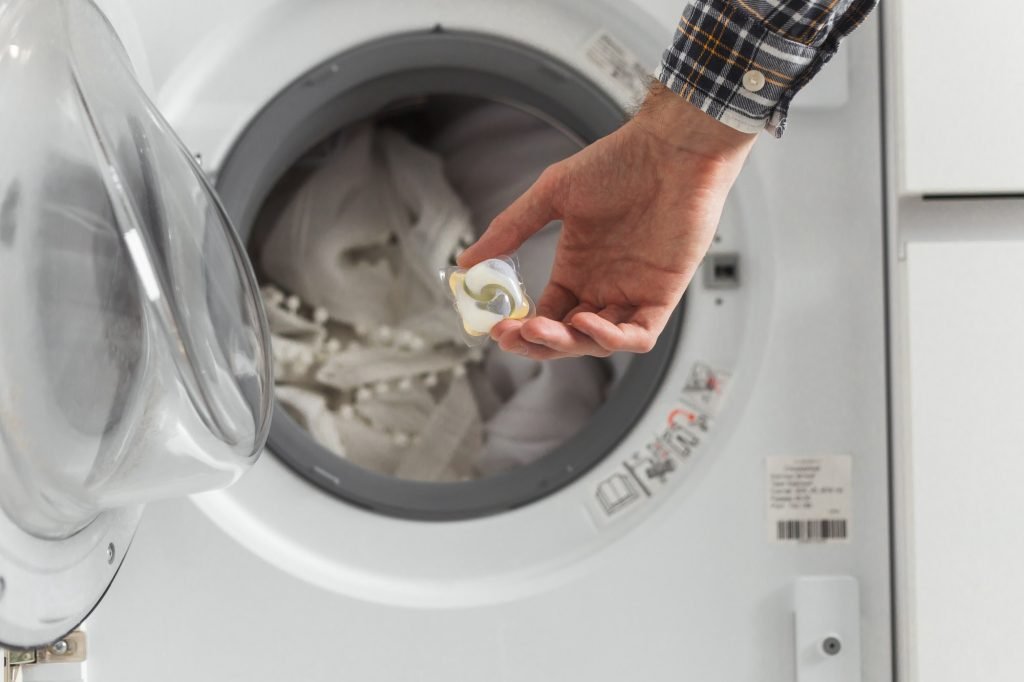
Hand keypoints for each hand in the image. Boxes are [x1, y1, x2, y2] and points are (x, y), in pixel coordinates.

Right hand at [458, 83, 756, 359]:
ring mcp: (632, 292)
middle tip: (512, 334)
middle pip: (566, 336)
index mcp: (576, 268)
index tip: (496, 327)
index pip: (545, 315)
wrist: (671, 147)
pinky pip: (639, 335)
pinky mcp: (663, 295)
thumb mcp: (551, 193)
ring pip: (598, 342)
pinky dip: (612, 338)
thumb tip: (466, 261)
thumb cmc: (620, 161)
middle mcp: (602, 285)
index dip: (521, 329)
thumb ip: (510, 229)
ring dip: (568, 343)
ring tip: (542, 327)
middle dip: (537, 344)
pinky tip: (585, 322)